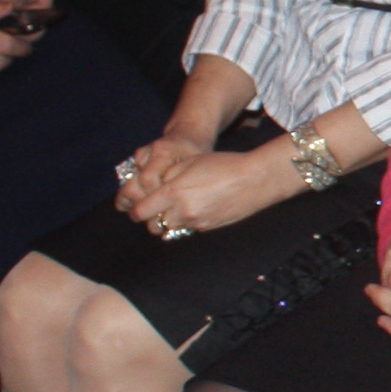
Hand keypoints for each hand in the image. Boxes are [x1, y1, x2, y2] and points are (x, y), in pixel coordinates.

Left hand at [121, 143, 300, 238]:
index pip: (141, 211)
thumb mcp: (190, 162)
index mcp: (174, 193)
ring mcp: (196, 222)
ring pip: (171, 229)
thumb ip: (167, 176)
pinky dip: (186, 222)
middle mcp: (182, 212)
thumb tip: (155, 187)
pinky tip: (196, 207)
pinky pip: (188, 229)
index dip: (134, 210)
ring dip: (169, 221)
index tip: (136, 207)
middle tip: (156, 207)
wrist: (255, 179)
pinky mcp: (208, 228)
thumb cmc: (223, 165)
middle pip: (153, 226)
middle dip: (151, 218)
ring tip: (177, 207)